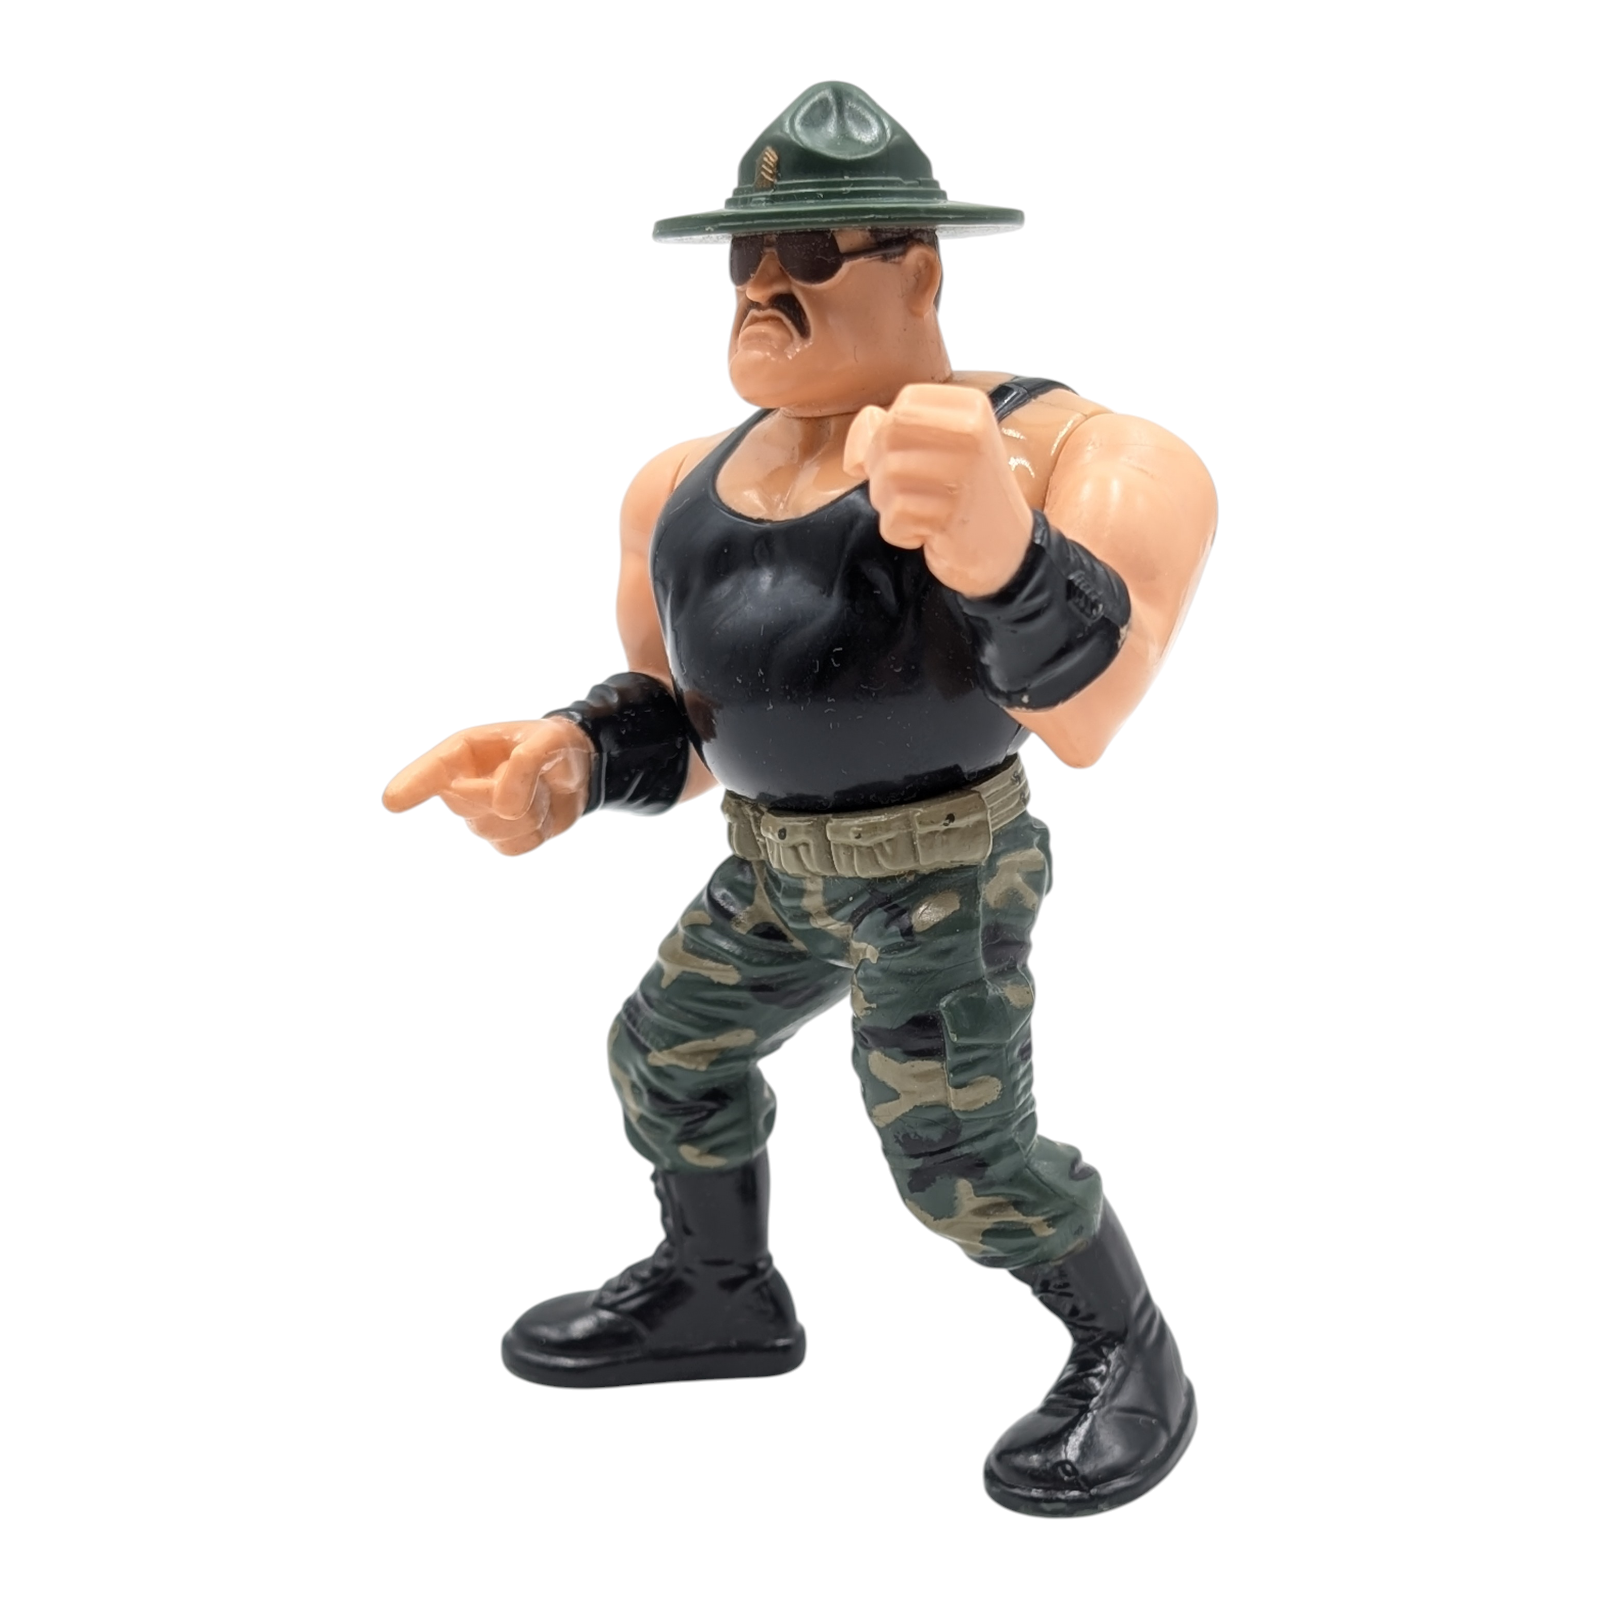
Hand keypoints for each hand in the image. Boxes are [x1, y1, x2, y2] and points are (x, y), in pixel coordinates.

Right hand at [381, 719, 592, 855]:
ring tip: (541, 788)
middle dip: (505, 789)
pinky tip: (543, 811)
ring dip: (530, 809)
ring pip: (494, 829)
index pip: (436, 768)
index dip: (414, 783)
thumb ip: (529, 761)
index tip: (391, 801)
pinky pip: (514, 847)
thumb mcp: (553, 739)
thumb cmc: (557, 745)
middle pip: (467, 803)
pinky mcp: (502, 838)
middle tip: (536, 769)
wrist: (580, 771)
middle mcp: (465, 783)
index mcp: (467, 752)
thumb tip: (504, 804)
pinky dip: (538, 831)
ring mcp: (481, 814)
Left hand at [844, 383, 1034, 597]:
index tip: (899, 456)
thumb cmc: (966, 495)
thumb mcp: (941, 449)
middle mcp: (970, 433)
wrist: (1005, 548)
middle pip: (888, 436)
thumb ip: (896, 429)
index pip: (906, 401)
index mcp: (971, 409)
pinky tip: (926, 532)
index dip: (886, 430)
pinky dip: (900, 532)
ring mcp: (963, 472)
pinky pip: (894, 516)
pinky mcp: (951, 512)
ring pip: (886, 476)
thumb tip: (862, 433)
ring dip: (890, 505)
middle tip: (906, 491)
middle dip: (880, 469)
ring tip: (920, 513)